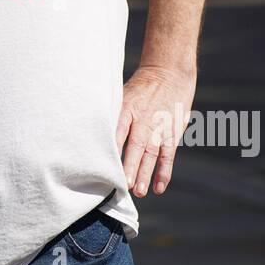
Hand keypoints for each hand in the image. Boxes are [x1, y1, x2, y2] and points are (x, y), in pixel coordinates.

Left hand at [116, 64, 196, 197]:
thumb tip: (92, 137)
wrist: (169, 72)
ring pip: (152, 153)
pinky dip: (164, 172)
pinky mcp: (172, 132)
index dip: (111, 148)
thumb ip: (112, 116)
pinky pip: (168, 155)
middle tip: (123, 185)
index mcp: (127, 108)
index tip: (103, 165)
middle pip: (136, 145)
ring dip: (146, 174)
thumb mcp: (122, 94)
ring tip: (139, 192)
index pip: (118, 130)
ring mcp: (160, 127)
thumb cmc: (140, 88)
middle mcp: (144, 119)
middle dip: (129, 165)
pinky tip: (159, 187)